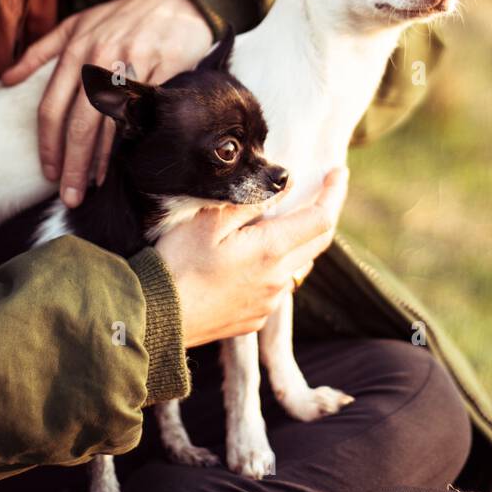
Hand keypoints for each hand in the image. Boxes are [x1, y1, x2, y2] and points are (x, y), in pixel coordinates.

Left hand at [0, 0, 212, 207]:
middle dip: (73, 164)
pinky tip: (125, 159)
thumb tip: (6, 79)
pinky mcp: (164, 67)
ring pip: (112, 123)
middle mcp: (101, 57)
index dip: (48, 144)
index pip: (52, 106)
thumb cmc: (121, 16)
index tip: (49, 172)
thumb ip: (40, 51)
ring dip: (101, 160)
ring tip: (93, 186)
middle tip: (70, 195)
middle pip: (80, 123)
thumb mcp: (76, 24)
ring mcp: (134, 63)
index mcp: (76, 49)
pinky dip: (133, 139)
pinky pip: (144, 112)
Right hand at [155, 166, 349, 346]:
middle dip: (323, 213)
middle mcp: (278, 280)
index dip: (333, 192)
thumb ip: (252, 200)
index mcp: (271, 250)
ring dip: (299, 240)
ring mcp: (268, 303)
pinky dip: (276, 265)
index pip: (322, 218)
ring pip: (297, 265)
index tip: (337, 172)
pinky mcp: (253, 319)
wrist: (154, 318)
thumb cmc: (177, 262)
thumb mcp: (211, 219)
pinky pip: (276, 287)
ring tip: (283, 220)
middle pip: (317, 242)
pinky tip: (253, 256)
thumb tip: (285, 184)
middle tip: (320, 190)